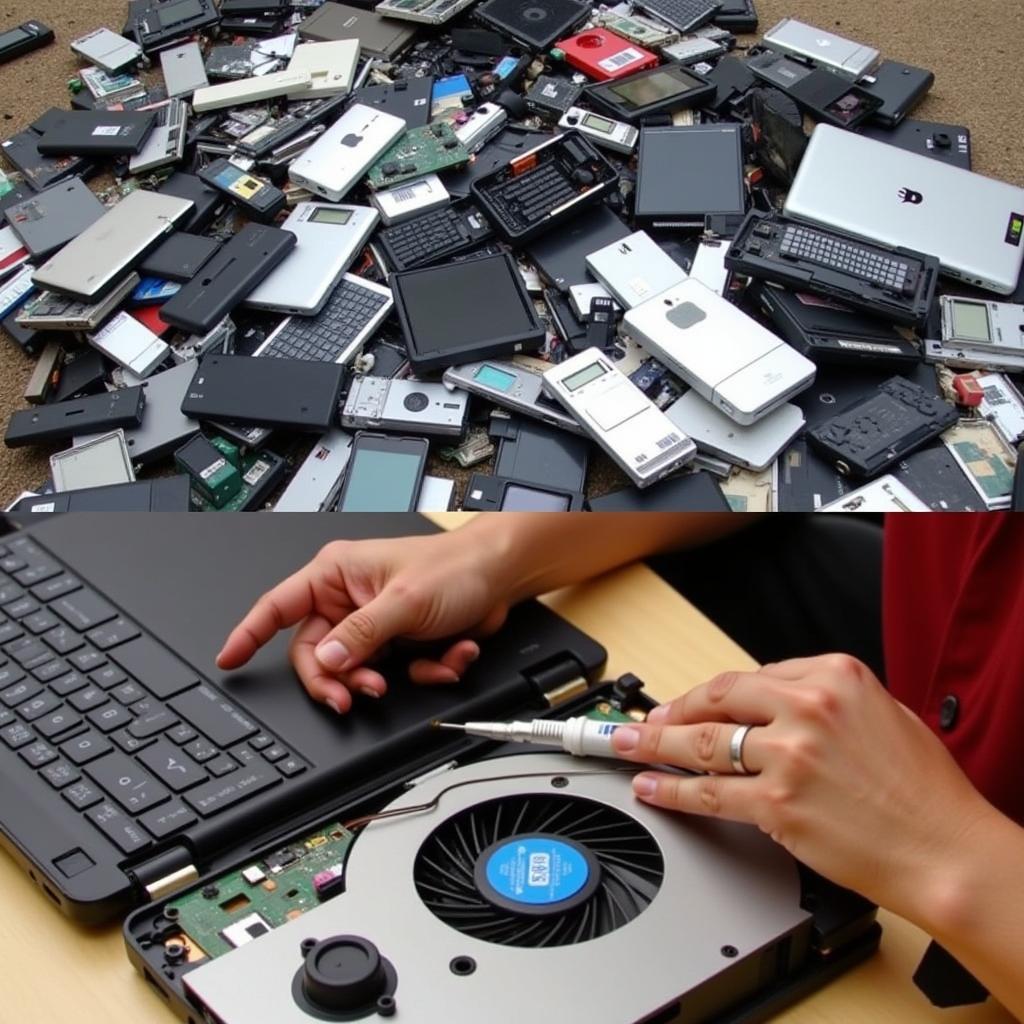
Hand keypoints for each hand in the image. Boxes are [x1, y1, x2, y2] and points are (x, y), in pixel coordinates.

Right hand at [216, 533, 509, 712]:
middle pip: (317, 653)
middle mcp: (350, 598)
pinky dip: (423, 671)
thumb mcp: (404, 602)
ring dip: (389, 678)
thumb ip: (361, 635)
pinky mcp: (399, 641)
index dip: (249, 633)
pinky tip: (448, 654)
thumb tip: (325, 661)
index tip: (229, 659)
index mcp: (337, 574)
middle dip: (341, 678)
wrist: (501, 575)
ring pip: (356, 670)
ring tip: (416, 668)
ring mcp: (374, 622)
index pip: (278, 606)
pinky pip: (393, 672)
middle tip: (357, 696)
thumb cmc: (456, 568)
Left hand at [610, 654, 991, 920]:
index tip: (690, 703)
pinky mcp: (777, 802)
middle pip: (717, 700)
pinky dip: (671, 790)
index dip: (710, 694)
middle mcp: (806, 707)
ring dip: (653, 745)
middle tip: (643, 720)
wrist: (946, 849)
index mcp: (834, 675)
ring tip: (625, 745)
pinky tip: (650, 786)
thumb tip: (774, 704)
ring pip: (702, 744)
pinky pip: (708, 793)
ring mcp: (788, 754)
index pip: (750, 676)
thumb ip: (825, 700)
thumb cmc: (924, 791)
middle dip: (671, 711)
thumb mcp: (884, 714)